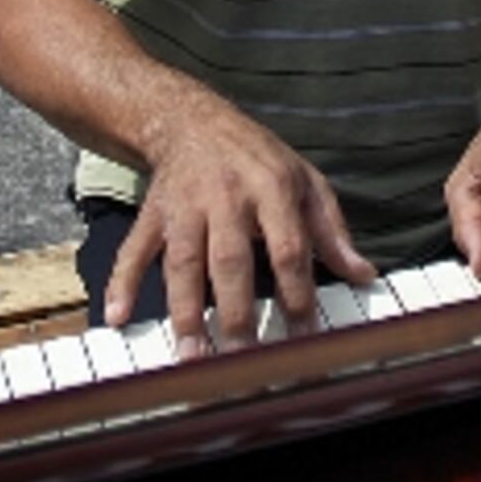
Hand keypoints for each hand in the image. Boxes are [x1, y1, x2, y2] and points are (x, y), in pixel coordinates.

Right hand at [108, 109, 374, 356]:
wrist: (191, 119)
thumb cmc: (257, 157)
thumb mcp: (305, 180)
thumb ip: (332, 231)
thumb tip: (364, 274)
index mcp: (271, 188)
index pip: (288, 248)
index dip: (297, 294)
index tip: (304, 338)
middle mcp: (226, 197)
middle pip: (230, 261)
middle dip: (236, 314)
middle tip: (243, 362)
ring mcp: (184, 206)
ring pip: (182, 262)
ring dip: (185, 311)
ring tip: (191, 357)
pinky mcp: (152, 213)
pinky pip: (135, 249)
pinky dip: (122, 281)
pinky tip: (117, 316)